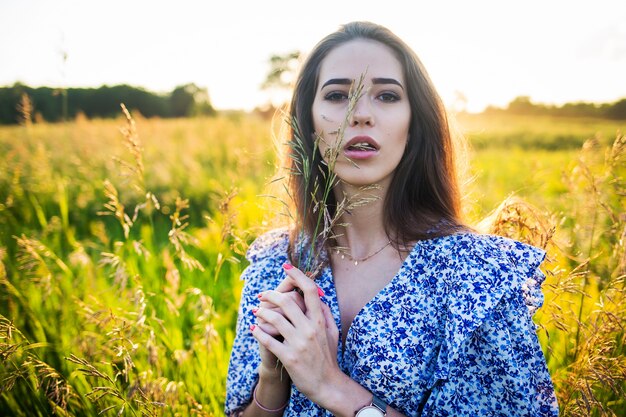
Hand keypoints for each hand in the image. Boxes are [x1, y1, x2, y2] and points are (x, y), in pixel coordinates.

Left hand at [250, 263, 340, 405]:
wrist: (327, 385)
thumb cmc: (328, 356)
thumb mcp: (332, 332)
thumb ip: (325, 312)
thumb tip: (317, 295)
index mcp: (320, 320)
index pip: (309, 290)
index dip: (297, 275)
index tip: (286, 266)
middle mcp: (310, 329)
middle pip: (287, 300)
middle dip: (270, 294)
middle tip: (261, 294)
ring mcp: (299, 343)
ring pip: (275, 318)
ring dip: (261, 312)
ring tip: (255, 311)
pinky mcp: (289, 357)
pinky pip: (268, 340)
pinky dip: (258, 333)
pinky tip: (253, 329)